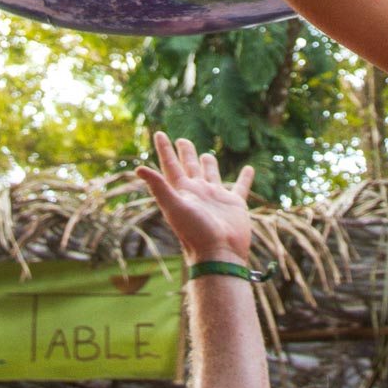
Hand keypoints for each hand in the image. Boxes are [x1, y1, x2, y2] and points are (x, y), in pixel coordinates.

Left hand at [138, 132, 253, 265]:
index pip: (171, 165)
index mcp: (182, 191)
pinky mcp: (235, 204)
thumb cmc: (195, 232)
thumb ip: (159, 187)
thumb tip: (138, 168)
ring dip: (208, 164)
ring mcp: (216, 197)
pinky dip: (245, 178)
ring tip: (206, 154)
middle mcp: (198, 192)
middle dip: (185, 152)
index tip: (159, 133)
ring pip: (211, 174)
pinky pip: (240, 187)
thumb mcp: (174, 207)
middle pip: (189, 166)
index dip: (164, 149)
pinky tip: (249, 169)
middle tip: (182, 140)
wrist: (219, 254)